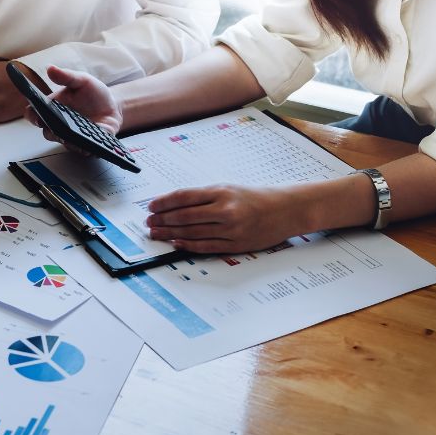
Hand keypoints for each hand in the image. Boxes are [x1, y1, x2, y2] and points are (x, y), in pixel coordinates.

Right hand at [25, 66, 122, 149]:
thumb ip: (66, 76)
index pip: (35, 114)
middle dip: (51, 132)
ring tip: (74, 138)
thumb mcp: (81, 80)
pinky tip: (89, 144)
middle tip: (56, 128)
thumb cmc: (93, 93)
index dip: (32, 116)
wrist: (112, 105)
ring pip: (64, 143)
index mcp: (53, 109)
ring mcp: (72, 136)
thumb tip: (50, 68)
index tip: (36, 116)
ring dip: (68, 142)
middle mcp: (59, 125)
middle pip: (47, 132)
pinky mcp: (86, 144)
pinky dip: (85, 148)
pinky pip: (82, 150)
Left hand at [146, 184, 304, 253]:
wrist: (286, 210)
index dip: (163, 202)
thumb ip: (203, 197)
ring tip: (156, 233)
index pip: (184, 197)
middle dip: (162, 220)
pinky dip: (188, 245)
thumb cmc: (254, 198)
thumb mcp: (228, 188)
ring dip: (170, 233)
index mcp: (221, 192)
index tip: (151, 207)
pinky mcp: (236, 244)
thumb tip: (173, 204)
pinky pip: (206, 246)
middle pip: (184, 216)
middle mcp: (225, 210)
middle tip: (149, 223)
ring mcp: (231, 229)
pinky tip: (176, 243)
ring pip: (192, 232)